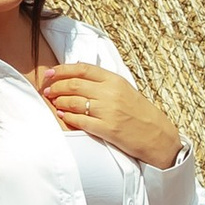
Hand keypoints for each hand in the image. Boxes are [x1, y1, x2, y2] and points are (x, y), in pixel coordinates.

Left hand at [37, 62, 183, 170]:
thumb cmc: (139, 112)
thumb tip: (77, 72)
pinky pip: (81, 121)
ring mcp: (109, 111)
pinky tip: (63, 116)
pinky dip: (68, 118)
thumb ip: (103, 81)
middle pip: (75, 84)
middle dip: (56, 86)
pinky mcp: (108, 129)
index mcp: (114, 80)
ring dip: (59, 102)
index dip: (62, 70)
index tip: (49, 73)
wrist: (157, 135)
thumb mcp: (124, 89)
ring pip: (75, 102)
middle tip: (47, 90)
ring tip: (53, 102)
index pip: (82, 69)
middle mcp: (110, 93)